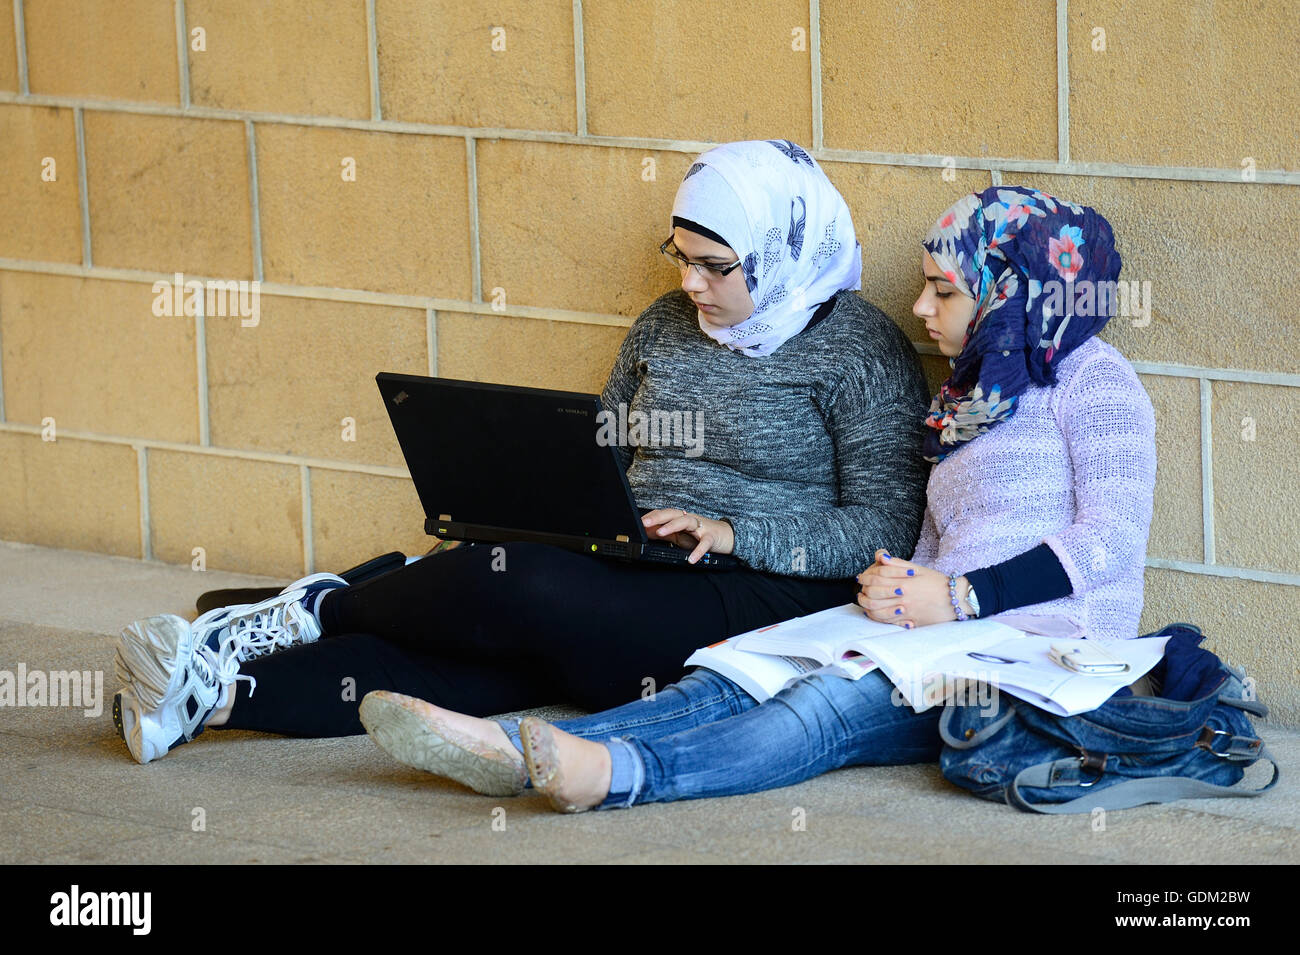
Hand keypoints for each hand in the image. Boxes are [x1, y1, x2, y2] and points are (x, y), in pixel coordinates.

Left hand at [642, 508, 734, 564]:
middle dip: (657, 517)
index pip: (664, 513)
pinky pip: (704, 543)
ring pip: (686, 522)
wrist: (727, 536)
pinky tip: (691, 560)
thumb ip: (665, 533)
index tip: (637, 521)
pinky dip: (698, 551)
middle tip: (644, 523)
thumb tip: (646, 533)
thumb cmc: (701, 535)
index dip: (651, 516)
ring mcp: (701, 527)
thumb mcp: (681, 534)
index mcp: (681, 518)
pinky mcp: (711, 537)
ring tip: (660, 533)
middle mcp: (690, 520)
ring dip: (672, 526)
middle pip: (672, 514)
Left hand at [856, 549, 971, 628]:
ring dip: (867, 606)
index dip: (866, 576)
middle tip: (860, 591)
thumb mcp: (918, 569)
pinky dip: (878, 618)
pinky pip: (888, 622)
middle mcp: (904, 596)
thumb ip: (897, 564)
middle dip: (863, 592)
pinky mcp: (910, 621)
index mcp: (905, 581)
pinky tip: (874, 613)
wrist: (956, 599)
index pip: (877, 577)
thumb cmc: (937, 582)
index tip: (861, 577)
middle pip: (874, 594)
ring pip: (878, 610)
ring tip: (864, 602)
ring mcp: (907, 610)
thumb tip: (880, 557)